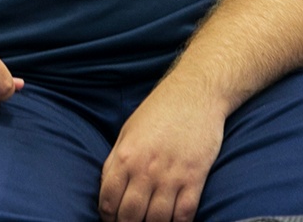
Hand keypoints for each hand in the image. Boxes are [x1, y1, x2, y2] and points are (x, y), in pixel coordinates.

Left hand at [98, 82, 224, 221]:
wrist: (196, 93)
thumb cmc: (160, 111)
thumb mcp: (128, 131)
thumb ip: (116, 161)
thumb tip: (107, 190)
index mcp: (125, 157)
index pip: (108, 202)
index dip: (107, 217)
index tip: (112, 220)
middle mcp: (146, 170)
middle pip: (130, 217)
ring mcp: (171, 176)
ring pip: (156, 221)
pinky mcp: (195, 178)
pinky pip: (184, 215)